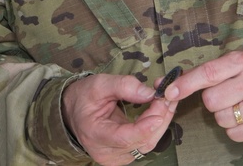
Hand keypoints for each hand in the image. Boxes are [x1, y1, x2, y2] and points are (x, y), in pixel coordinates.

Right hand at [62, 74, 177, 165]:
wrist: (74, 111)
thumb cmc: (84, 96)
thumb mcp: (99, 84)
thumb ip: (124, 86)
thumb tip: (150, 93)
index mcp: (94, 134)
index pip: (123, 138)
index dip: (144, 127)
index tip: (159, 110)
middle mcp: (105, 152)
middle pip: (140, 142)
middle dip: (158, 118)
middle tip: (168, 96)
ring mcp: (116, 157)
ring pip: (147, 144)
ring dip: (160, 122)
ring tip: (167, 101)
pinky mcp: (124, 155)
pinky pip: (145, 143)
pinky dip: (155, 127)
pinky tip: (159, 111)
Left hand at [164, 51, 242, 142]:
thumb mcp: (230, 67)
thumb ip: (199, 74)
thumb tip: (163, 83)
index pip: (208, 73)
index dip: (186, 84)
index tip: (169, 91)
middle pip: (211, 100)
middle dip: (213, 102)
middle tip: (228, 96)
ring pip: (221, 118)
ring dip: (224, 116)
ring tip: (239, 107)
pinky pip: (233, 134)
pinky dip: (235, 129)